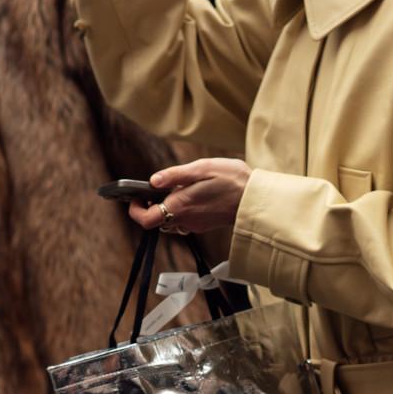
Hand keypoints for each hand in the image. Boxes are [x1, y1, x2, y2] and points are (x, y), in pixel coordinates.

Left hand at [129, 159, 252, 234]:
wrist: (257, 199)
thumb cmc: (233, 180)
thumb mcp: (203, 168)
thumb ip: (176, 175)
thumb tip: (153, 180)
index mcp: (181, 206)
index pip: (146, 219)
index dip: (135, 209)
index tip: (136, 196)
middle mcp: (185, 219)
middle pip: (156, 220)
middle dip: (150, 206)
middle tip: (155, 189)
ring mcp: (195, 224)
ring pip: (169, 221)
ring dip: (165, 208)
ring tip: (175, 190)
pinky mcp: (203, 225)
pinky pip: (183, 221)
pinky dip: (179, 210)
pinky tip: (190, 196)